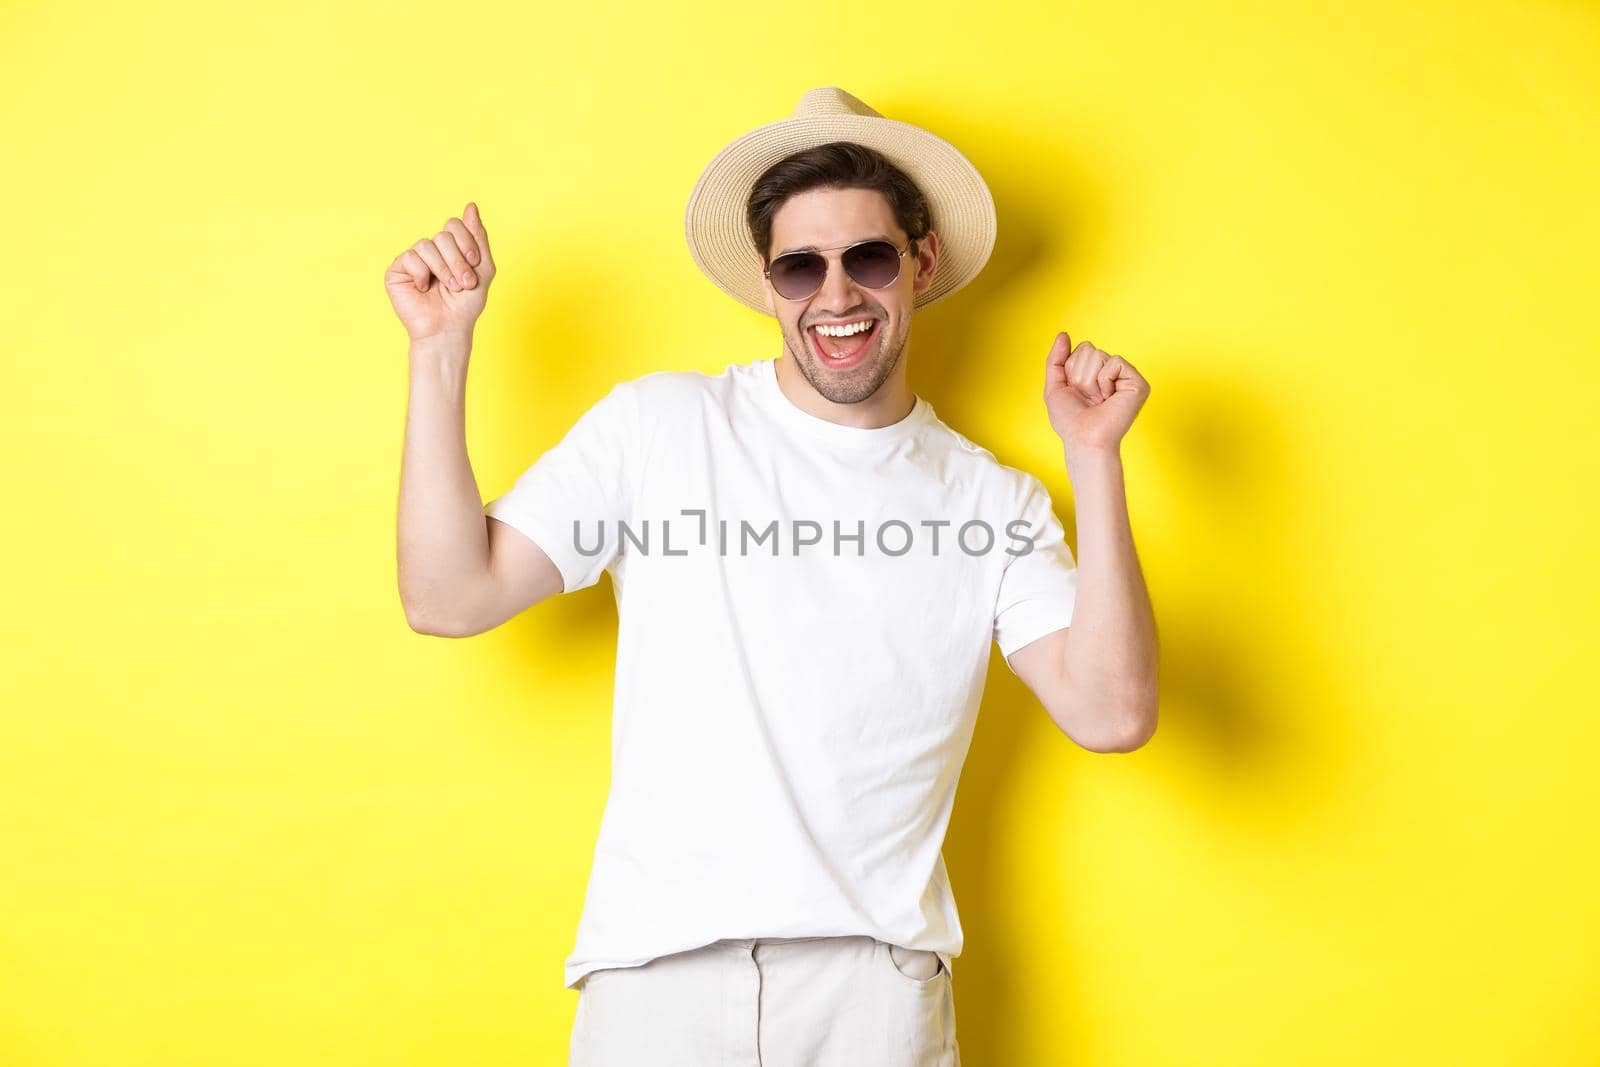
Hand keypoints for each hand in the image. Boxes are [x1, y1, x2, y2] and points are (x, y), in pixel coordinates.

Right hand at [384, 202, 496, 342]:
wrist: (449, 328)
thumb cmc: (466, 304)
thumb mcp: (483, 268)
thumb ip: (478, 236)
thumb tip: (471, 205)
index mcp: (449, 247)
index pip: (454, 225)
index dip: (466, 243)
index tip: (474, 264)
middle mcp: (430, 250)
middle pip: (443, 235)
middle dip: (458, 262)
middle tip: (462, 284)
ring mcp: (413, 259)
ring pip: (427, 245)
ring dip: (443, 270)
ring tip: (447, 288)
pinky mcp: (397, 270)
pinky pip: (410, 258)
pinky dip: (422, 275)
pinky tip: (423, 289)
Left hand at [1043, 331, 1149, 452]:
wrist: (1083, 439)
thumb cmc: (1071, 420)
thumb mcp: (1055, 386)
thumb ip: (1056, 359)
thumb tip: (1063, 334)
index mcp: (1096, 372)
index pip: (1081, 349)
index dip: (1071, 371)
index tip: (1077, 393)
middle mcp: (1112, 372)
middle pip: (1088, 348)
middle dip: (1079, 375)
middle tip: (1088, 398)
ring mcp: (1126, 376)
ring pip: (1098, 354)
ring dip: (1089, 381)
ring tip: (1098, 399)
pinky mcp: (1137, 382)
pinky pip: (1114, 361)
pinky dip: (1104, 381)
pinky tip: (1109, 397)